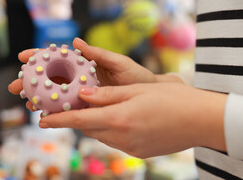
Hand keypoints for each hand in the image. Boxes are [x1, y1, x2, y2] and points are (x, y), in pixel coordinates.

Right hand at [8, 38, 158, 109]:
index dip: (39, 57)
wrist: (149, 99)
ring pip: (54, 95)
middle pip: (50, 78)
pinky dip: (53, 111)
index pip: (59, 58)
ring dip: (38, 98)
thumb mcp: (118, 63)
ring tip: (26, 102)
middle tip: (15, 86)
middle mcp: (80, 79)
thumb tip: (75, 41)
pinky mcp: (87, 108)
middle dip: (30, 81)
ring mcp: (81, 94)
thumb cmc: (136, 78)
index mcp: (85, 64)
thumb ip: (97, 54)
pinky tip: (43, 114)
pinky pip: (67, 109)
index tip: (23, 57)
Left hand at [39, 83, 226, 157]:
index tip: (41, 120)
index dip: (58, 120)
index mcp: (119, 119)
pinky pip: (114, 140)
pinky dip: (108, 129)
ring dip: (92, 124)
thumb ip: (107, 96)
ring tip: (90, 111)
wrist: (201, 120)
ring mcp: (130, 148)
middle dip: (75, 119)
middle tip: (65, 109)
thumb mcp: (137, 90)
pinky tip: (114, 118)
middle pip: (88, 128)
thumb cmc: (171, 100)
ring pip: (100, 135)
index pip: (80, 120)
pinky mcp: (138, 152)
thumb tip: (82, 96)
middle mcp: (122, 137)